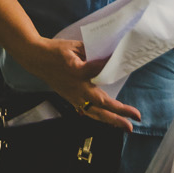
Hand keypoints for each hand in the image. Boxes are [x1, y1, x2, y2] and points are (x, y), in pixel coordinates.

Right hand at [18, 36, 140, 131]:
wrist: (37, 59)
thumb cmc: (56, 50)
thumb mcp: (74, 46)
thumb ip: (92, 52)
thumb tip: (110, 56)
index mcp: (76, 70)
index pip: (99, 71)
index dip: (111, 68)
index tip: (121, 63)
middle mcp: (76, 87)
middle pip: (101, 103)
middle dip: (119, 112)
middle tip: (136, 117)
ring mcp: (73, 96)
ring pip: (95, 112)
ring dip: (112, 121)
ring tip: (127, 127)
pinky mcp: (71, 99)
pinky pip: (88, 112)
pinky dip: (101, 118)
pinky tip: (111, 122)